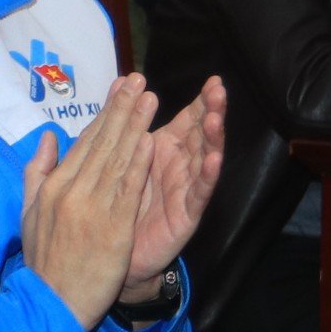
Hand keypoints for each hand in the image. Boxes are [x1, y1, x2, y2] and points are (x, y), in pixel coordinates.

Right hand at [19, 75, 157, 330]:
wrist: (50, 304)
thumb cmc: (43, 262)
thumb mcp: (28, 214)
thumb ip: (37, 172)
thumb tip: (48, 138)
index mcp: (52, 187)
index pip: (82, 143)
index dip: (103, 114)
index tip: (118, 90)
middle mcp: (70, 191)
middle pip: (101, 143)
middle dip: (122, 110)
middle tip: (139, 81)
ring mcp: (91, 208)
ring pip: (116, 160)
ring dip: (134, 127)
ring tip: (149, 100)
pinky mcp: (112, 228)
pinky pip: (127, 190)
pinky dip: (139, 165)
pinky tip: (151, 142)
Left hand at [124, 77, 225, 300]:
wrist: (112, 252)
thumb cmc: (117, 201)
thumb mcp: (117, 155)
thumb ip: (121, 120)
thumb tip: (120, 81)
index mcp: (163, 149)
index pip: (187, 120)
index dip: (200, 101)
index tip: (212, 80)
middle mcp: (179, 166)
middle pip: (200, 134)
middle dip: (211, 112)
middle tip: (218, 90)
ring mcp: (185, 189)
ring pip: (204, 159)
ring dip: (212, 138)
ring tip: (215, 118)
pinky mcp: (186, 214)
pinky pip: (198, 193)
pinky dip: (206, 175)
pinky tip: (213, 159)